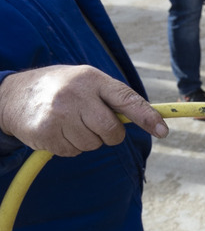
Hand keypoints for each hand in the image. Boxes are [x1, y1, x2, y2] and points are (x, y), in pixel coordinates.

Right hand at [0, 64, 167, 156]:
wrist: (13, 94)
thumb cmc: (61, 88)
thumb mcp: (86, 81)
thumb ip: (113, 98)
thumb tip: (150, 120)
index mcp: (91, 78)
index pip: (126, 98)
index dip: (147, 117)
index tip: (163, 131)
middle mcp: (76, 94)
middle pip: (112, 131)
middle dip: (109, 135)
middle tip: (94, 124)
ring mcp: (59, 115)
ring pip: (93, 145)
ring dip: (86, 140)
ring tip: (69, 123)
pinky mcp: (46, 133)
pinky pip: (73, 152)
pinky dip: (69, 146)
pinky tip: (57, 130)